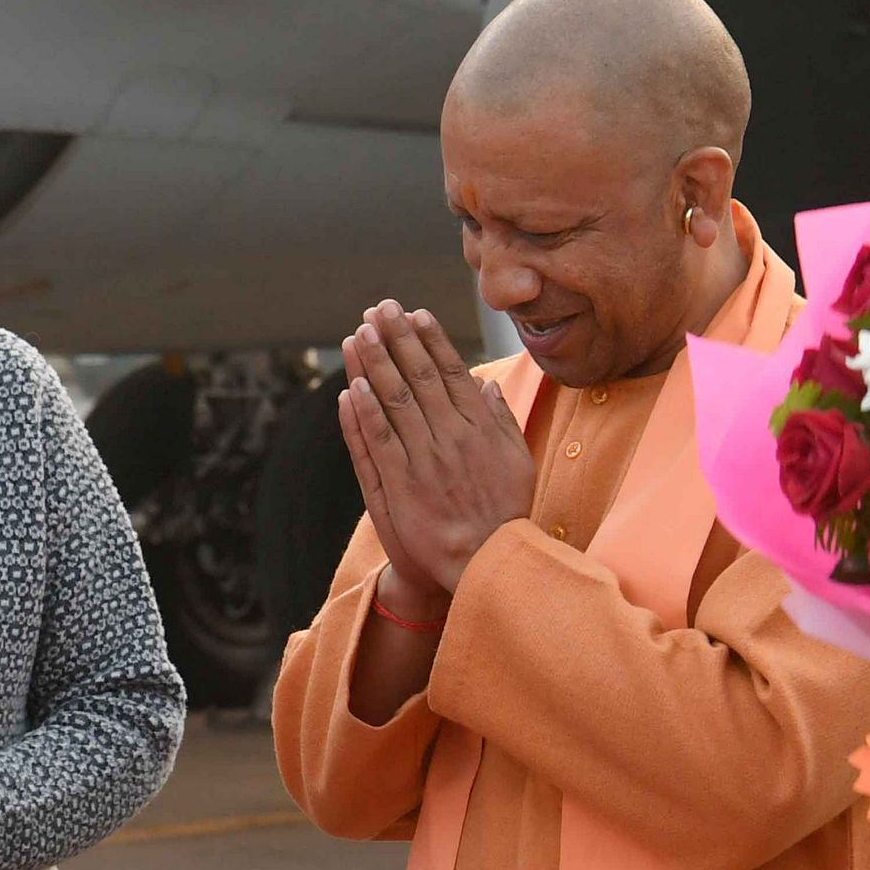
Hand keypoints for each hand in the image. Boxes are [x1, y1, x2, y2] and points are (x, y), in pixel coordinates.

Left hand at [339, 303, 532, 597]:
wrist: (488, 561)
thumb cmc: (505, 513)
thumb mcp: (518, 461)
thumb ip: (501, 421)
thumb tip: (486, 386)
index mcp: (480, 427)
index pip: (451, 372)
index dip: (431, 340)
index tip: (415, 313)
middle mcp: (452, 437)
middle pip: (419, 377)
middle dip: (398, 339)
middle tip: (380, 309)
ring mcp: (425, 459)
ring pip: (395, 402)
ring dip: (375, 364)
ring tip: (361, 333)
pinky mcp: (402, 484)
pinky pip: (380, 441)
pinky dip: (364, 413)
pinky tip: (351, 387)